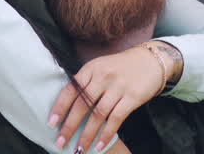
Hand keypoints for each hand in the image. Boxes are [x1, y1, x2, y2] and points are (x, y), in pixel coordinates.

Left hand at [48, 45, 162, 152]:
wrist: (152, 59)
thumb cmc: (121, 66)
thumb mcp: (101, 67)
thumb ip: (86, 82)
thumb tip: (68, 107)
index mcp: (91, 68)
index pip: (71, 90)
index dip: (60, 107)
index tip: (51, 123)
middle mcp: (103, 76)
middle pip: (82, 105)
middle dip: (70, 126)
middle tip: (60, 142)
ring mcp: (118, 87)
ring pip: (98, 115)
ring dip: (87, 135)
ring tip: (79, 149)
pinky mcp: (132, 97)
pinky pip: (116, 119)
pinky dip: (107, 134)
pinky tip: (100, 145)